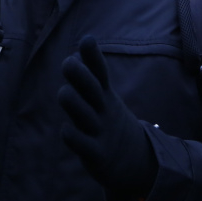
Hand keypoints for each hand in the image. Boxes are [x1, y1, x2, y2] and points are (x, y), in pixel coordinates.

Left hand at [58, 36, 156, 199]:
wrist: (136, 161)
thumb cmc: (109, 122)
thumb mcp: (103, 99)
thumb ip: (88, 79)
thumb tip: (75, 54)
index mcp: (104, 96)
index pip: (100, 72)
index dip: (92, 56)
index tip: (87, 39)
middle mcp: (103, 111)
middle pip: (92, 88)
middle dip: (79, 74)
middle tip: (68, 62)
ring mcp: (101, 132)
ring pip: (84, 114)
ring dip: (73, 101)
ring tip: (64, 93)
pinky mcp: (97, 155)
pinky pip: (83, 144)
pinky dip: (72, 135)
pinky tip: (66, 129)